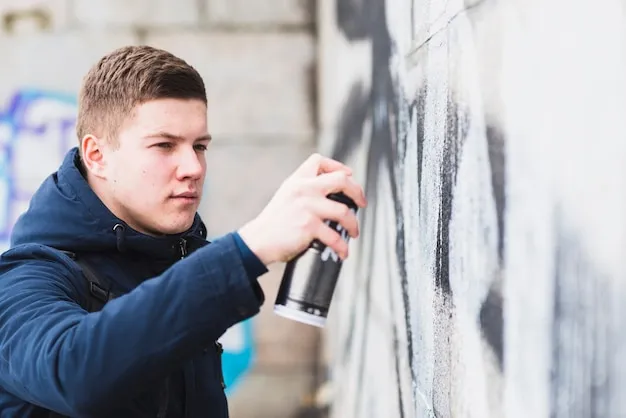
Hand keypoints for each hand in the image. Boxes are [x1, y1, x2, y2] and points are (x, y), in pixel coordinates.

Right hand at [238, 153, 366, 264]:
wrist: (258, 240)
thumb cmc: (273, 222)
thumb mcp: (286, 195)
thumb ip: (304, 190)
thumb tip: (329, 192)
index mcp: (297, 181)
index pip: (319, 161)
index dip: (337, 166)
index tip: (348, 175)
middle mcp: (304, 189)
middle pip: (341, 180)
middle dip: (357, 192)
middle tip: (362, 203)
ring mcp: (308, 207)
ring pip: (344, 211)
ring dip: (354, 224)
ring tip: (354, 232)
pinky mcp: (309, 226)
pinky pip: (335, 236)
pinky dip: (342, 247)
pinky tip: (343, 252)